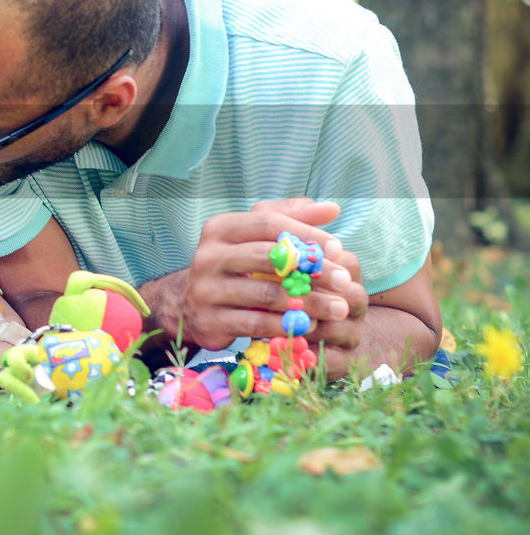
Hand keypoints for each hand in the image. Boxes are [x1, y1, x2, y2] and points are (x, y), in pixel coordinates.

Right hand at [152, 197, 367, 352]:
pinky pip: (256, 324)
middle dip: (313, 271)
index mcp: (219, 228)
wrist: (190, 305)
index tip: (338, 249)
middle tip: (345, 282)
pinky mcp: (209, 321)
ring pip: (265, 295)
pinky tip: (311, 326)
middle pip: (268, 258)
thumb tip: (332, 209)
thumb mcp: (257, 237)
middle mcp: (207, 256)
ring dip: (308, 304)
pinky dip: (287, 325)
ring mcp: (205, 290)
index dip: (305, 234)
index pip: (267, 223)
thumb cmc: (236, 266)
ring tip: (338, 309)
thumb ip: (292, 218)